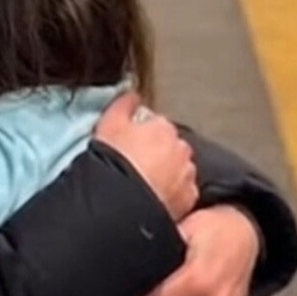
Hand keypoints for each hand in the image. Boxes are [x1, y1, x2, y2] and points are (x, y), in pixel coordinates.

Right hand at [94, 93, 197, 221]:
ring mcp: (186, 174)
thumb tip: (132, 95)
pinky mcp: (188, 198)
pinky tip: (156, 198)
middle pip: (171, 148)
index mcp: (163, 127)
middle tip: (137, 168)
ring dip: (168, 174)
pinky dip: (173, 194)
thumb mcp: (109, 124)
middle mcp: (181, 148)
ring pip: (180, 170)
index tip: (130, 148)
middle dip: (159, 155)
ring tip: (146, 185)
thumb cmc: (114, 161)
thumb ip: (123, 104)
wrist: (121, 199)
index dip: (142, 137)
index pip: (156, 126)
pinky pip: (182, 193)